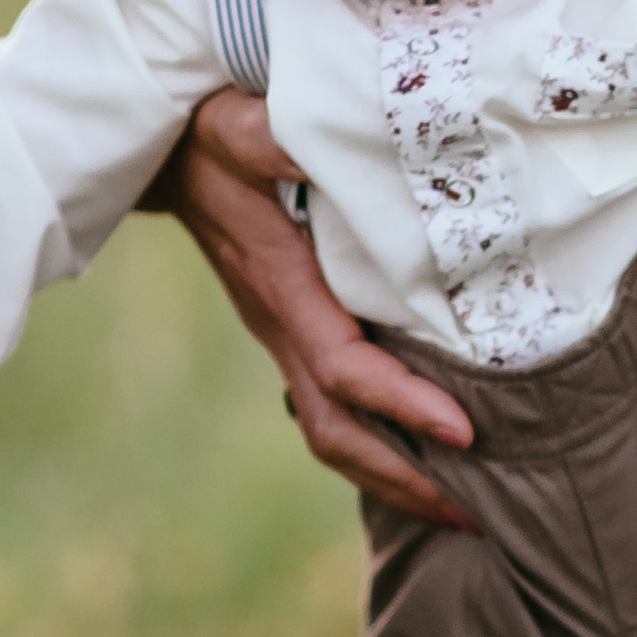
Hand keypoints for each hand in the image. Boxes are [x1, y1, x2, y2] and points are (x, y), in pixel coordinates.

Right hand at [155, 88, 478, 529]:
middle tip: (481, 512)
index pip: (342, 368)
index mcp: (279, 285)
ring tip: (465, 506)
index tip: (463, 430)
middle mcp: (280, 324)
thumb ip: (274, 137)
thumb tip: (318, 146)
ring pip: (331, 427)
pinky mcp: (290, 328)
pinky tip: (427, 452)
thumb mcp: (235, 124)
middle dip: (404, 478)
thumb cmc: (205, 134)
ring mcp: (281, 334)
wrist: (155, 153)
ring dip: (393, 476)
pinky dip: (379, 439)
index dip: (401, 404)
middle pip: (336, 430)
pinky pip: (332, 402)